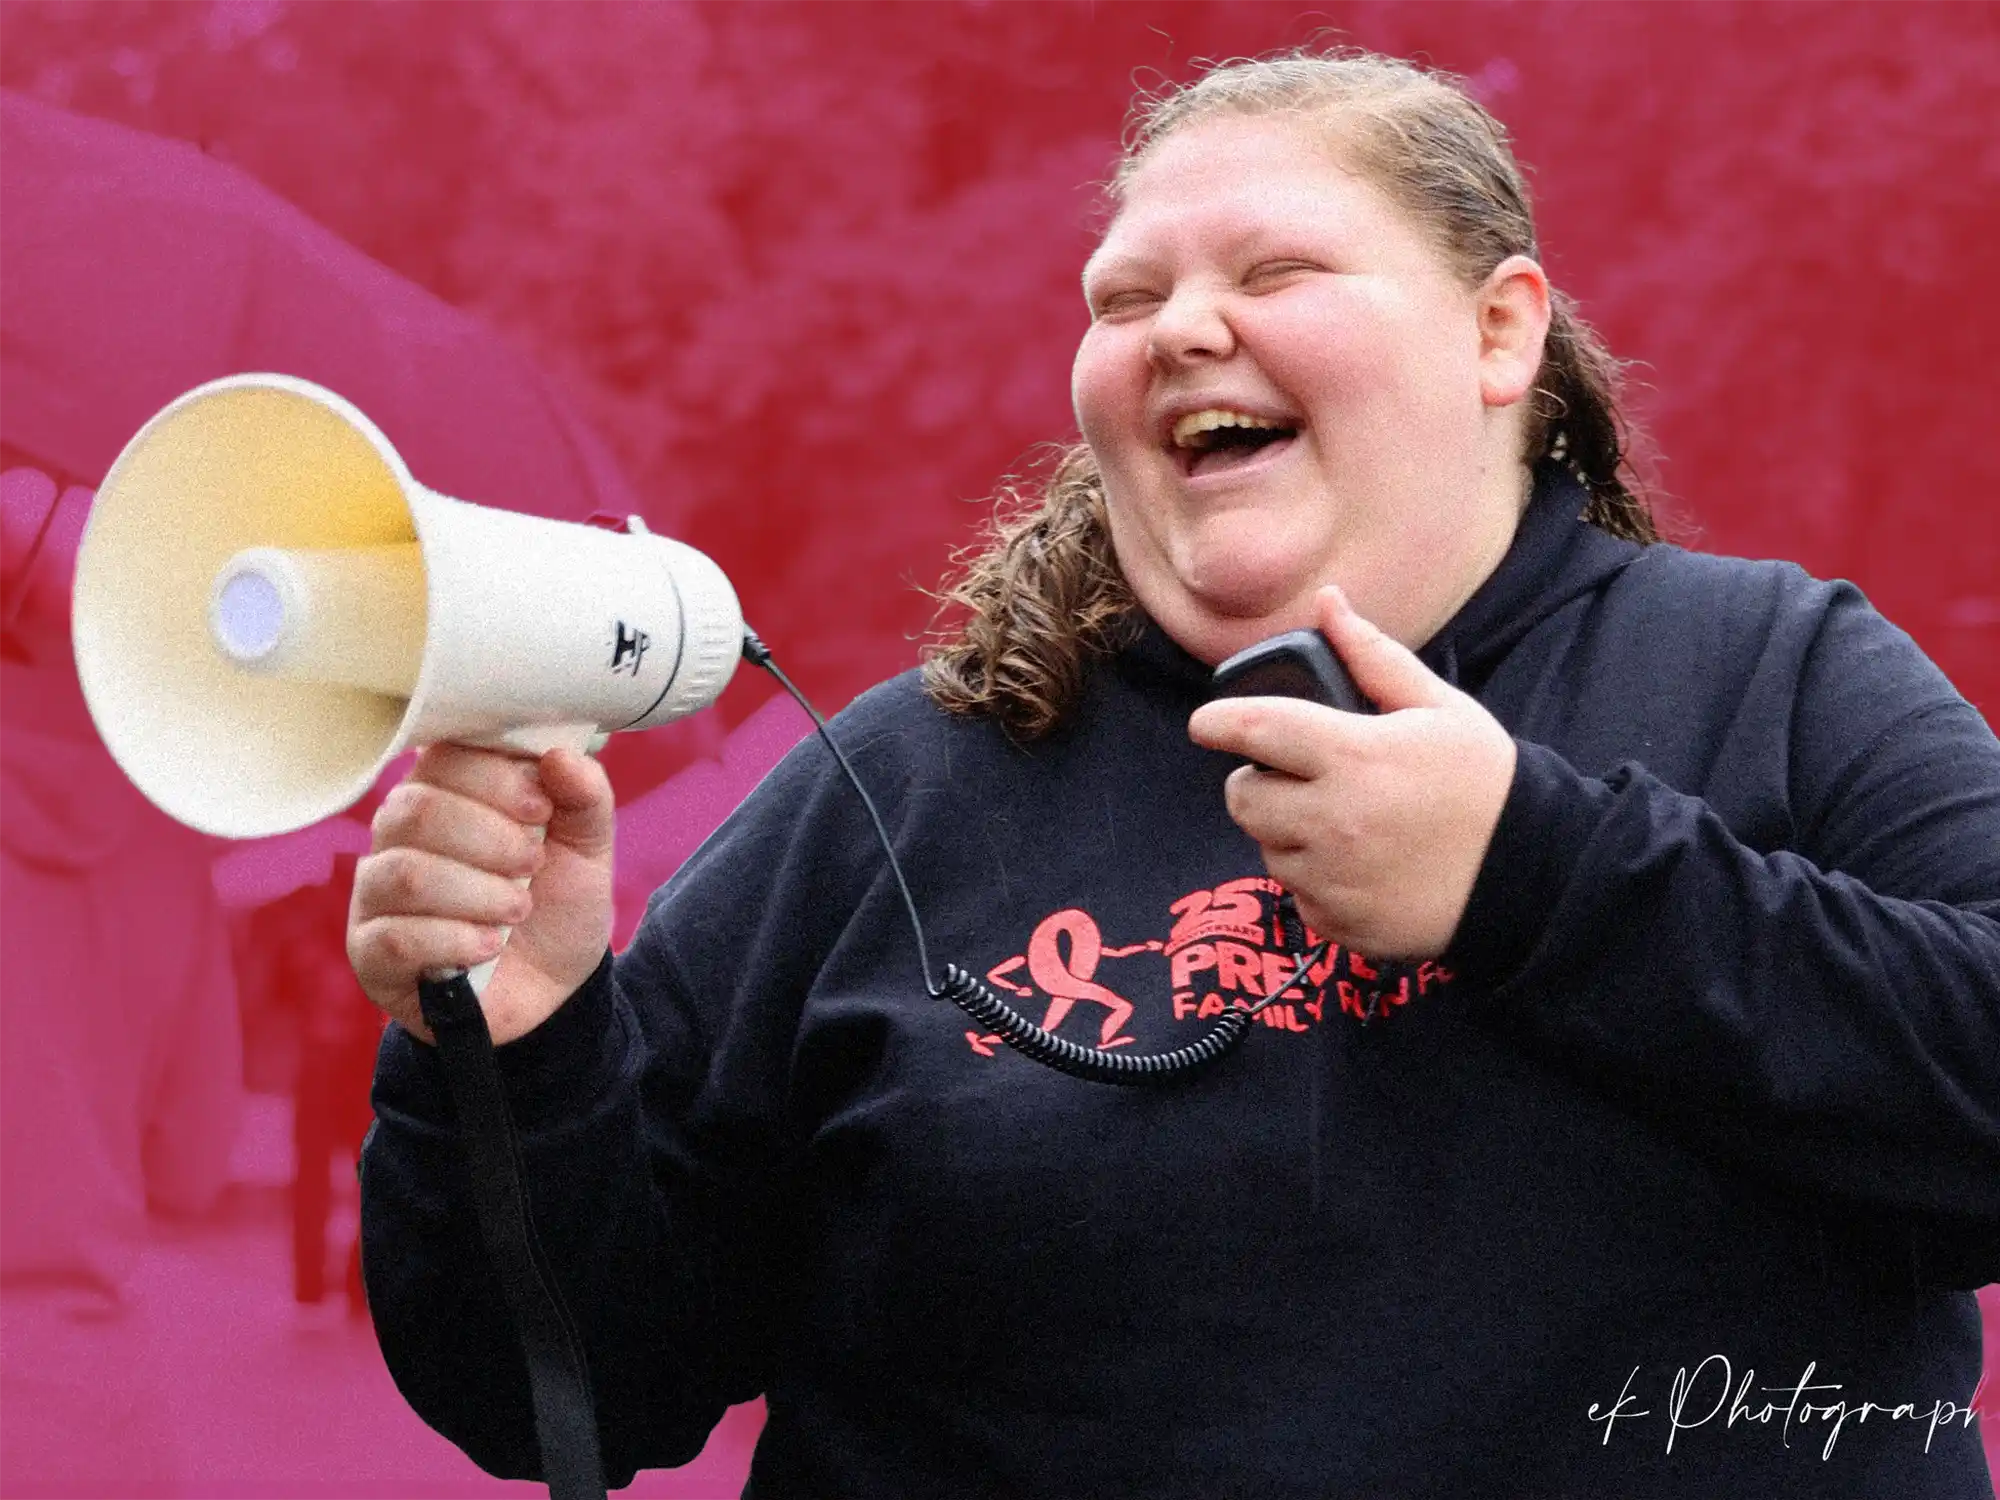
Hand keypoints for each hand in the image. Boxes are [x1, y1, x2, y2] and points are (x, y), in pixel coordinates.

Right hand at [347, 744, 615, 1045]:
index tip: (541, 809)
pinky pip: (393, 937)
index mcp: (445, 791)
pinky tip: (489, 946)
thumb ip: (584, 795)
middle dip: (489, 838)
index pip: (443, 756)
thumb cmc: (557, 904)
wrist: (553, 990)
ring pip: (404, 874)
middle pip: (416, 810)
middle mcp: (398, 834)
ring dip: (477, 893)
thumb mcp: (587, 846)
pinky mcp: (370, 951)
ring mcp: (376, 893)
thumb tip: (560, 753)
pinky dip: (454, 940)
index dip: (494, 777)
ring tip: (518, 908)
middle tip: (532, 864)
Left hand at [1186, 586, 1516, 960]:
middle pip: (1242, 797)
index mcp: (1353, 756)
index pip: (1253, 729)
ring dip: (1288, 833)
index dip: (1218, 722)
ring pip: (1266, 847)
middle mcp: (1331, 820)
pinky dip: (1314, 879)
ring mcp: (1331, 878)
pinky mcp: (1336, 923)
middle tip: (1298, 778)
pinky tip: (1360, 865)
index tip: (1206, 724)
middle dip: (1257, 783)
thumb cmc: (1483, 784)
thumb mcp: (1439, 708)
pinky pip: (1295, 895)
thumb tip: (1327, 603)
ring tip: (1344, 823)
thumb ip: (1373, 657)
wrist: (1530, 876)